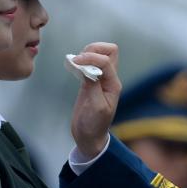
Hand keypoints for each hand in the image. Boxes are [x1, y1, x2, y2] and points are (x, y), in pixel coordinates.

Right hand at [69, 42, 121, 159]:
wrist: (89, 137)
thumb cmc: (94, 125)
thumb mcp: (95, 106)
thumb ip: (93, 85)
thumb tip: (87, 67)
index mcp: (113, 84)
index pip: (106, 61)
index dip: (91, 57)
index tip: (76, 62)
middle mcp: (109, 79)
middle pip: (109, 51)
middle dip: (93, 50)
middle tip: (79, 59)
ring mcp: (100, 79)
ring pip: (99, 54)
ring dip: (87, 53)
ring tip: (75, 62)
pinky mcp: (89, 81)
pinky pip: (89, 63)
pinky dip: (81, 61)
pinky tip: (72, 67)